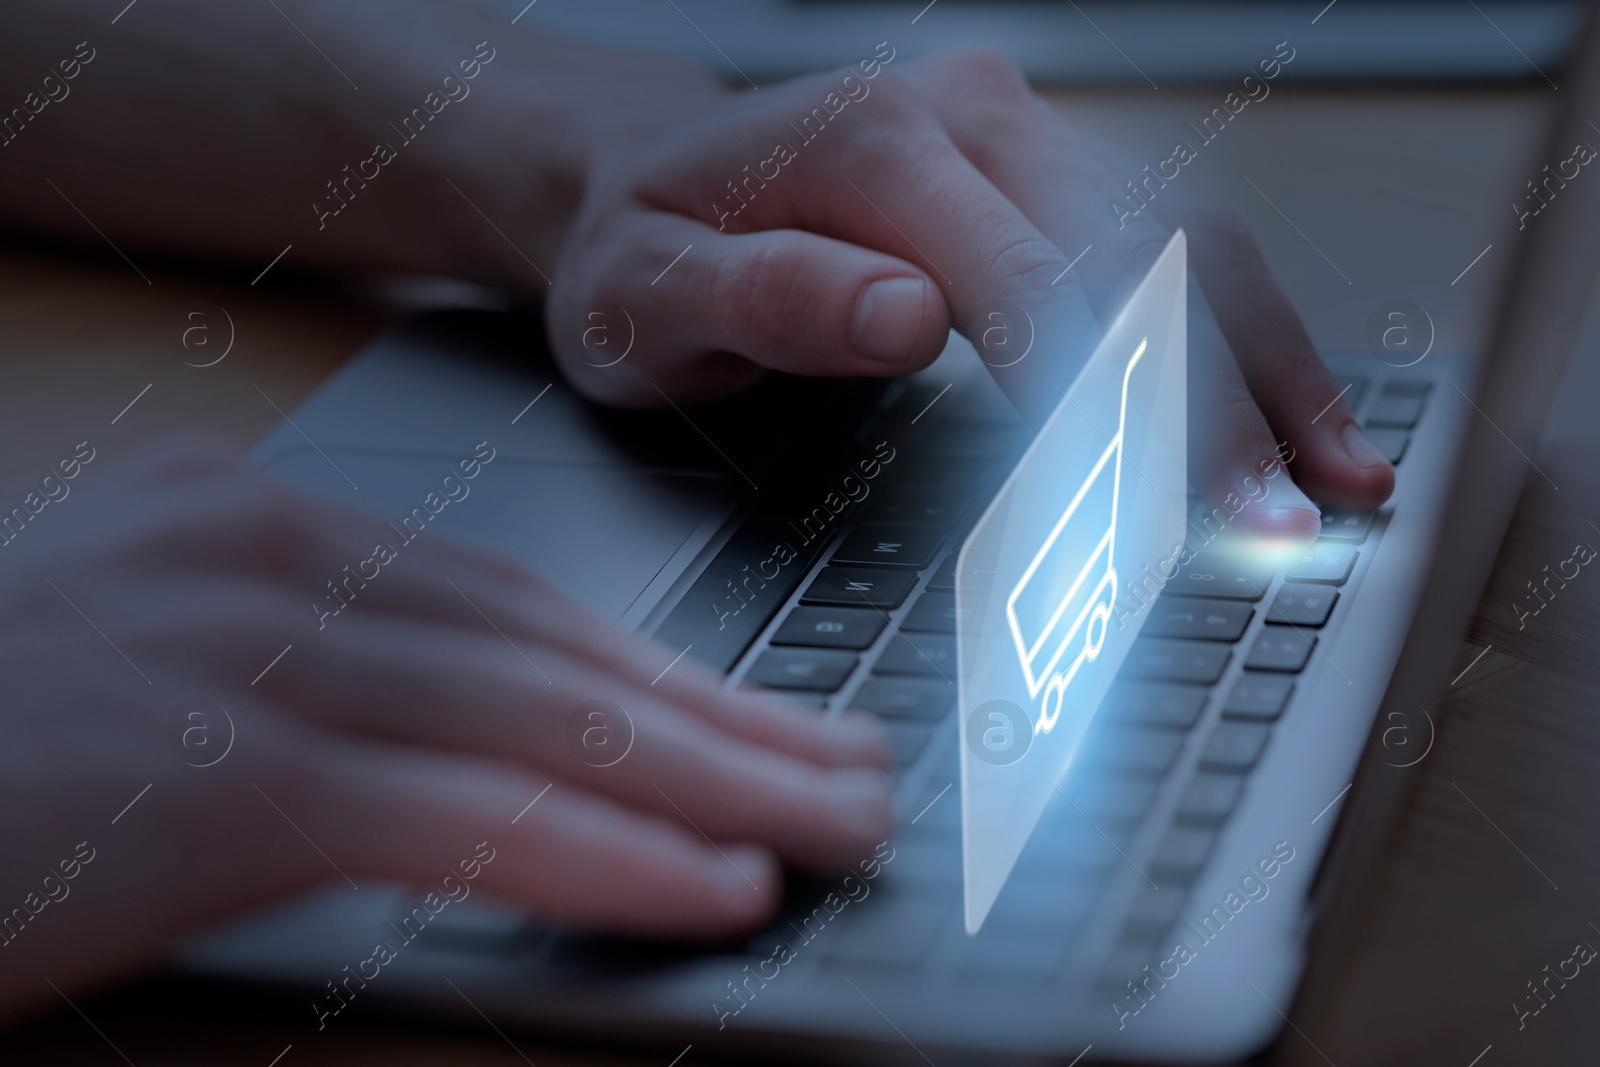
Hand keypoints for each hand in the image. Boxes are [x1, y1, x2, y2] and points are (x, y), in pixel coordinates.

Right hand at [0, 435, 889, 1020]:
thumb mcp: (150, 674)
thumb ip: (311, 683)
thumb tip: (473, 748)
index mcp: (255, 526)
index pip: (513, 600)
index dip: (660, 672)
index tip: (767, 721)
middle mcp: (260, 558)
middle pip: (553, 647)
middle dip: (722, 719)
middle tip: (852, 767)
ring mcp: (236, 654)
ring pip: (535, 720)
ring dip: (706, 783)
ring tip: (830, 828)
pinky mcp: (205, 776)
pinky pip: (452, 819)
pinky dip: (597, 857)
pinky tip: (709, 893)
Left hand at [543, 46, 1393, 537]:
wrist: (647, 177)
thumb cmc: (639, 251)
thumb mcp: (647, 296)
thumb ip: (766, 303)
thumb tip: (911, 318)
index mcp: (874, 140)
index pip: (1029, 283)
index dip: (1100, 406)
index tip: (1147, 521)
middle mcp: (967, 111)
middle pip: (1138, 252)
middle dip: (1211, 402)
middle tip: (1264, 529)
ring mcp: (1018, 127)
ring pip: (1185, 237)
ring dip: (1265, 363)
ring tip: (1327, 481)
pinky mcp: (1046, 163)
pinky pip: (1171, 238)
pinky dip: (1242, 330)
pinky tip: (1292, 409)